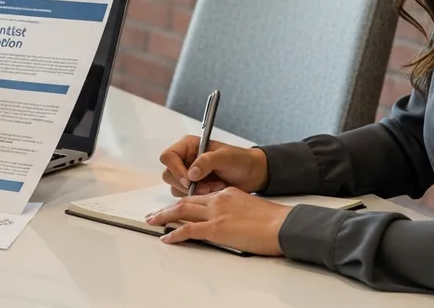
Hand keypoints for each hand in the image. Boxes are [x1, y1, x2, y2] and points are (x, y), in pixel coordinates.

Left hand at [144, 187, 288, 255]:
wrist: (281, 224)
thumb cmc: (272, 220)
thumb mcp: (250, 207)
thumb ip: (235, 210)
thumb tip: (229, 222)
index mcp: (226, 194)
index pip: (199, 197)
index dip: (184, 202)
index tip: (175, 208)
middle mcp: (218, 200)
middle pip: (186, 202)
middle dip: (168, 209)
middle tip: (155, 214)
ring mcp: (215, 213)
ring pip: (182, 212)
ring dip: (164, 217)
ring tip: (152, 222)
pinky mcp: (216, 228)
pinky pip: (188, 230)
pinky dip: (175, 234)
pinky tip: (166, 238)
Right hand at [159, 135, 269, 195]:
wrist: (252, 174)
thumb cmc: (240, 160)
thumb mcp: (225, 156)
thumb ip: (207, 161)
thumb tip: (191, 173)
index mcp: (188, 146)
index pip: (168, 156)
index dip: (175, 169)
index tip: (189, 179)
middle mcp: (185, 160)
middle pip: (169, 175)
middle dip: (186, 184)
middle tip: (206, 186)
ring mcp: (188, 175)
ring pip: (176, 188)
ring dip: (195, 191)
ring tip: (214, 187)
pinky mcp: (194, 188)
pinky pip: (187, 197)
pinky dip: (200, 197)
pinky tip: (214, 190)